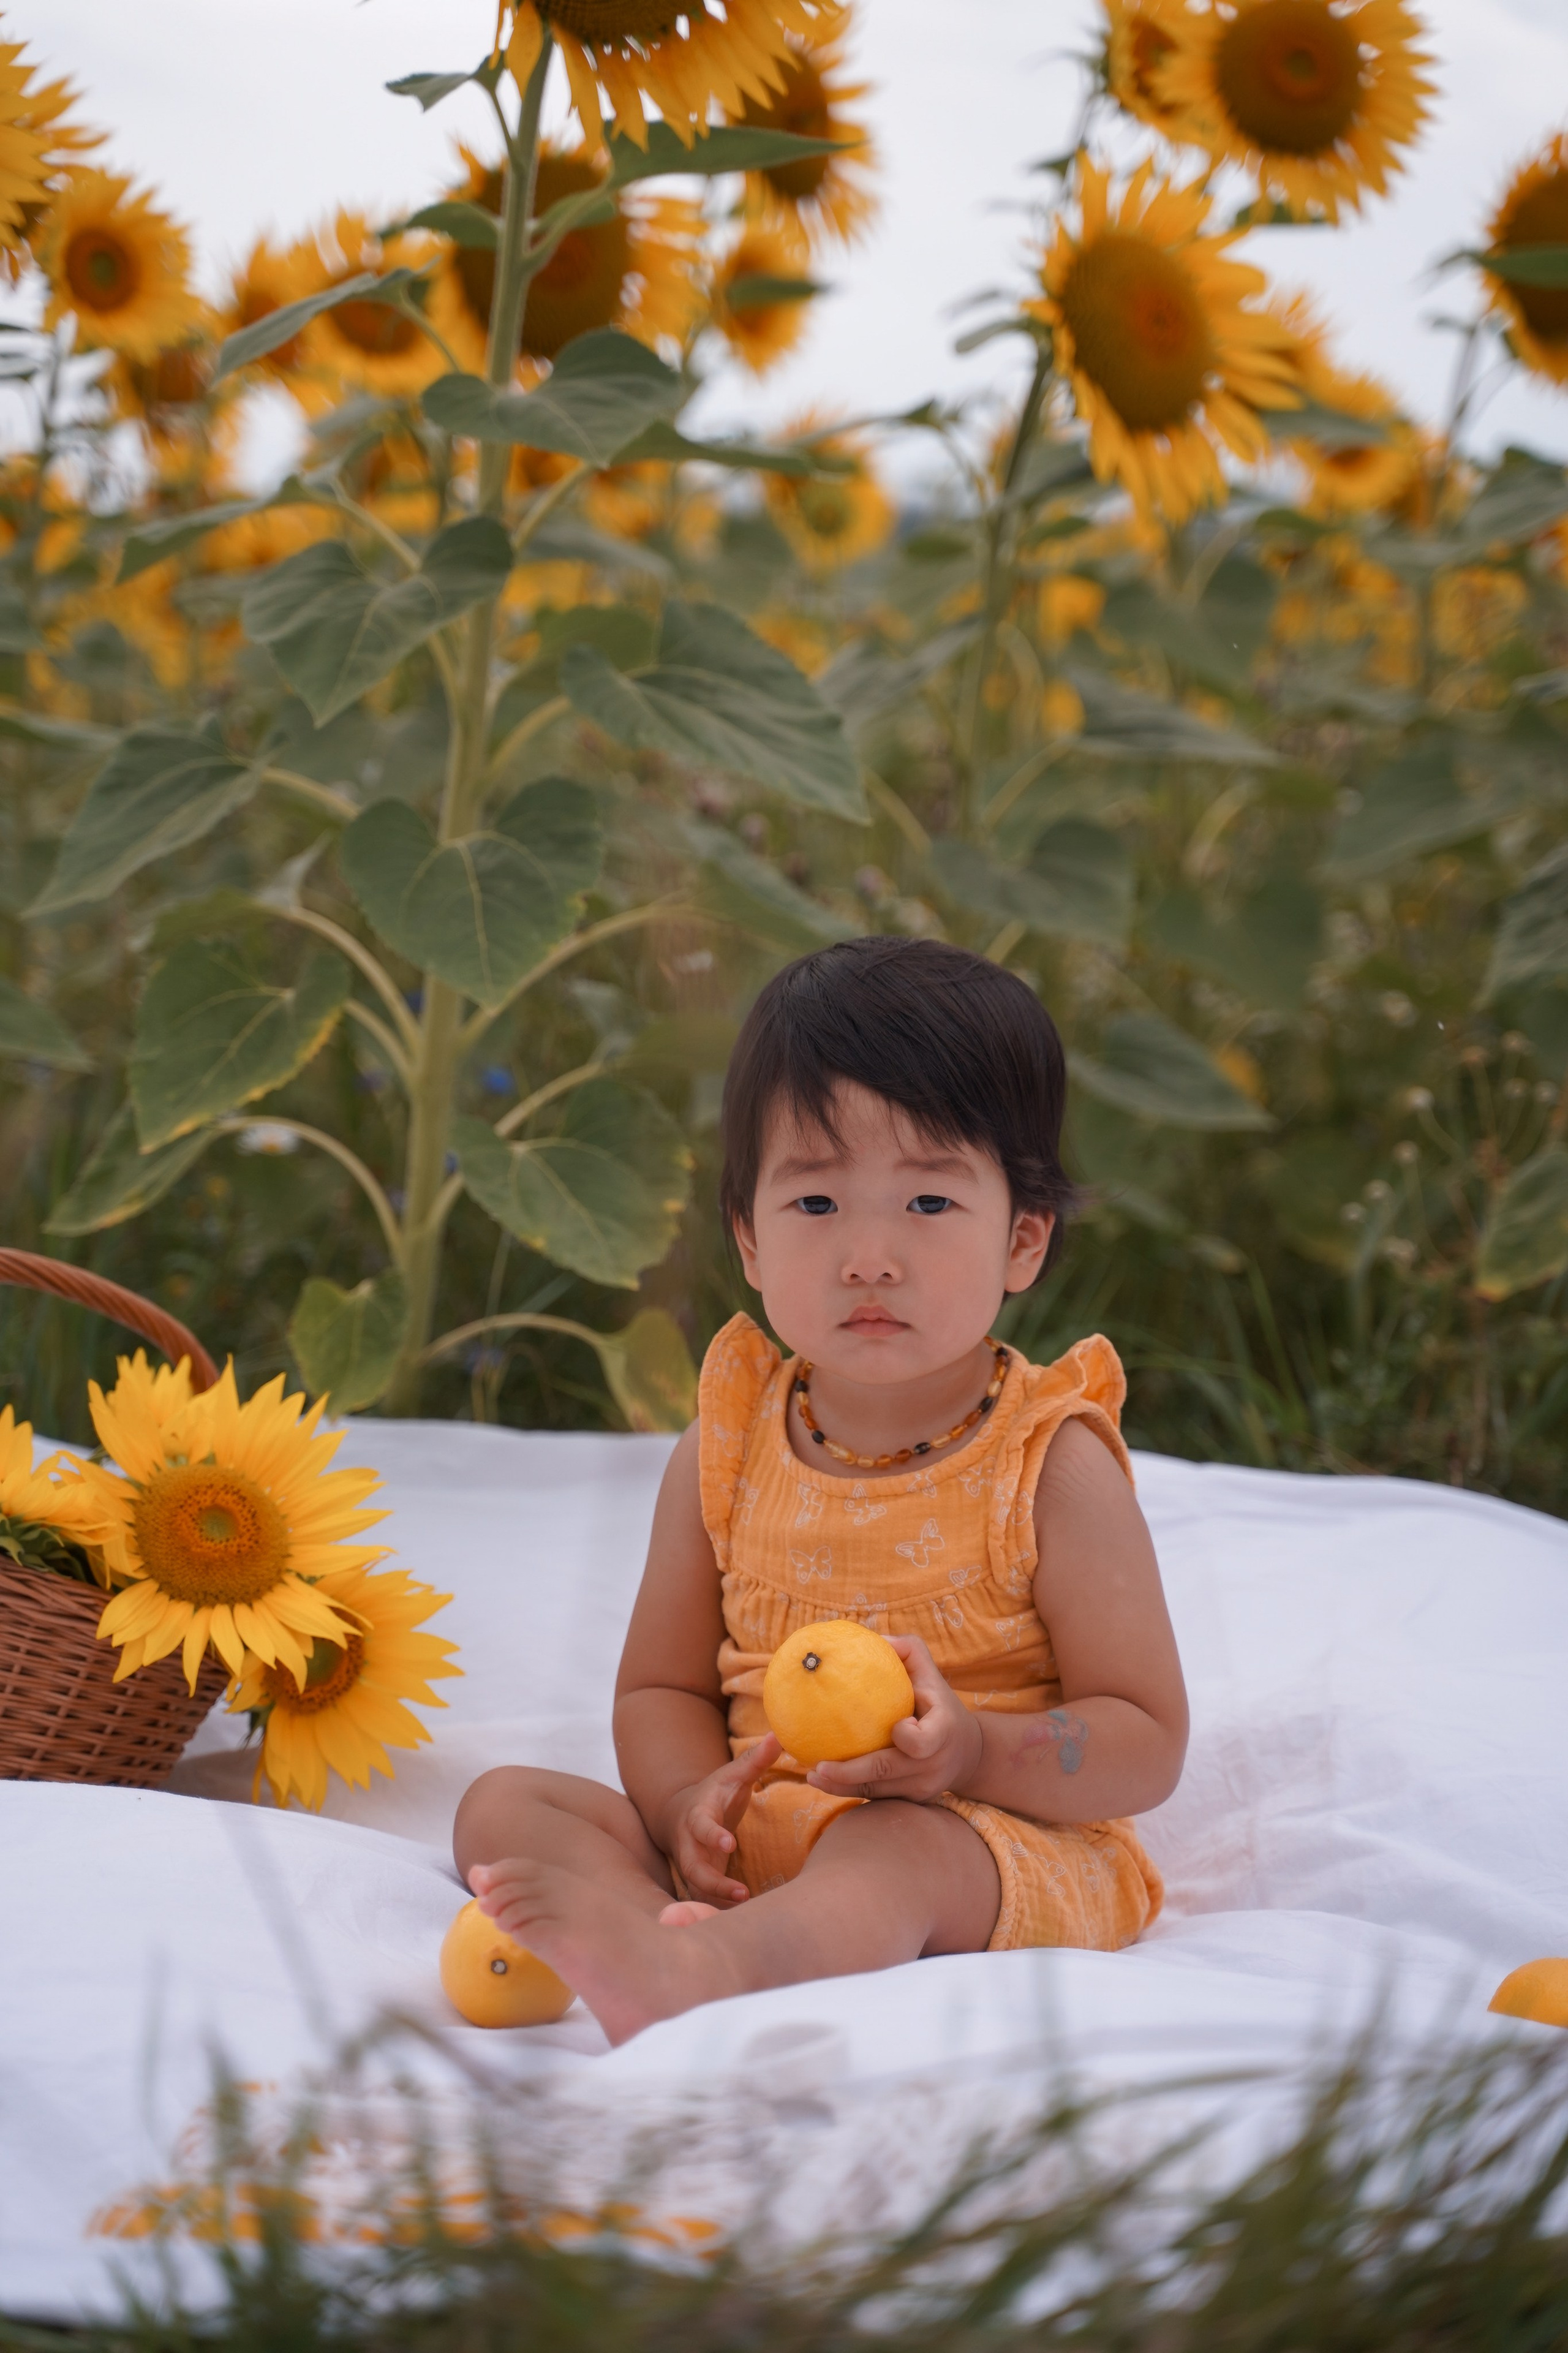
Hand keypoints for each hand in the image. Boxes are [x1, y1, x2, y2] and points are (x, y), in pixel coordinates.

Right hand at [662, 1734, 779, 1906]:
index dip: (712, 1835)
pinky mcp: (699, 1881)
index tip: (730, 1844)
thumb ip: (755, 1760)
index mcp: (698, 1815)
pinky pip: (705, 1901)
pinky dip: (719, 1911)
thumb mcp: (732, 1775)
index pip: (700, 1826)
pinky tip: (743, 1920)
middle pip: (693, 1867)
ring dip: (718, 1901)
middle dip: (712, 1882)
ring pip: (697, 1889)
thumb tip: (779, 1735)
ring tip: (746, 1907)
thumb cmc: (715, 1793)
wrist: (682, 1814)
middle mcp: (689, 1844)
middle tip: (741, 1893)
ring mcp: (692, 1864)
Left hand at [806, 1635, 983, 1804]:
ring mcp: (924, 1787)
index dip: (906, 1738)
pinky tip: (825, 1781)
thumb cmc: (939, 1702)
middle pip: (887, 1771)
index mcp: (942, 1732)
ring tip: (811, 1776)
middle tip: (817, 1767)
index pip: (922, 1742)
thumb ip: (906, 1650)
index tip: (893, 1727)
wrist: (968, 1753)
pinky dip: (851, 1790)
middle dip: (849, 1773)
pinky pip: (878, 1798)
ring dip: (841, 1787)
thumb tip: (873, 1636)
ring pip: (877, 1791)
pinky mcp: (913, 1802)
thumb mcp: (930, 1672)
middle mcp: (934, 1764)